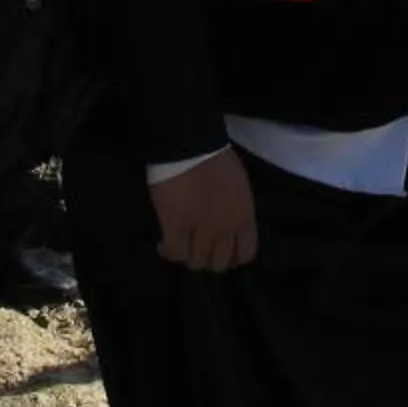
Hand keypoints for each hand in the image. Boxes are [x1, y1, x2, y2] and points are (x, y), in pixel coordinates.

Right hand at [149, 150, 257, 270]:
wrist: (190, 144)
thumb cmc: (215, 157)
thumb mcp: (238, 186)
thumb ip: (236, 209)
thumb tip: (227, 224)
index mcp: (244, 216)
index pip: (245, 254)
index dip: (231, 258)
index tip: (220, 252)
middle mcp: (225, 229)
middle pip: (218, 262)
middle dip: (207, 258)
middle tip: (196, 247)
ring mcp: (200, 230)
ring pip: (196, 262)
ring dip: (187, 256)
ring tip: (179, 244)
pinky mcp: (175, 226)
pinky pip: (174, 252)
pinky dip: (168, 252)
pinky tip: (162, 244)